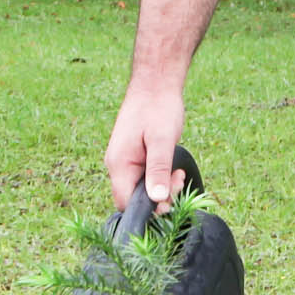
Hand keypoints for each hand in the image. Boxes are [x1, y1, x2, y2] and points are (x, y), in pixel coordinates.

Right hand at [104, 83, 186, 210]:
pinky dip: (160, 178)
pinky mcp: (134, 158)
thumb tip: (157, 199)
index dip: (147, 209)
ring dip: (161, 188)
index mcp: (118, 164)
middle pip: (133, 199)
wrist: (155, 85)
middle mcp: (117, 166)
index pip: (125, 203)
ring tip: (178, 174)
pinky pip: (144, 178)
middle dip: (158, 198)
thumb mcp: (162, 140)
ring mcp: (124, 162)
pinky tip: (173, 170)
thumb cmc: (158, 108)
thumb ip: (158, 170)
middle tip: (178, 181)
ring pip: (141, 190)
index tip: (170, 198)